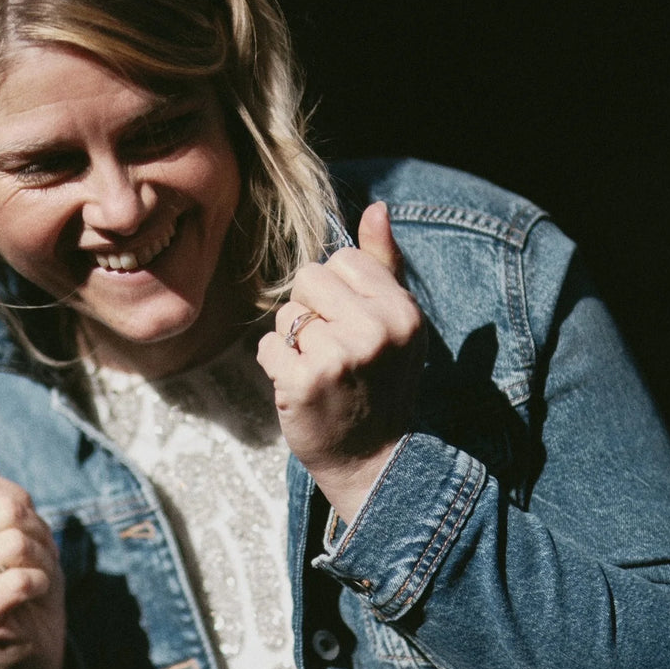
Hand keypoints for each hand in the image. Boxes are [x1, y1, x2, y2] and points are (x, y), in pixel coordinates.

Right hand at [0, 429, 66, 668]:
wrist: (31, 640)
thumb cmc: (20, 575)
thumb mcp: (8, 521)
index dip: (22, 506)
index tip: (21, 533)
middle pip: (6, 511)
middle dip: (36, 534)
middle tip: (33, 559)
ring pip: (14, 543)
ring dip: (41, 561)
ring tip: (32, 579)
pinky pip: (18, 579)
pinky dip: (38, 584)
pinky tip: (30, 597)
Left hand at [257, 201, 425, 522]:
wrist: (373, 461)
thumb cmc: (381, 385)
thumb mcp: (397, 324)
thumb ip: (383, 264)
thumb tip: (376, 207)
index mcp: (402, 311)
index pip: (340, 260)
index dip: (334, 292)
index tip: (350, 326)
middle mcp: (376, 330)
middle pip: (307, 278)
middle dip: (309, 312)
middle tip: (331, 351)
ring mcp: (340, 357)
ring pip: (285, 315)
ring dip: (292, 342)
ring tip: (321, 372)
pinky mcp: (304, 383)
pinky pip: (267, 346)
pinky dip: (276, 366)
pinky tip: (301, 388)